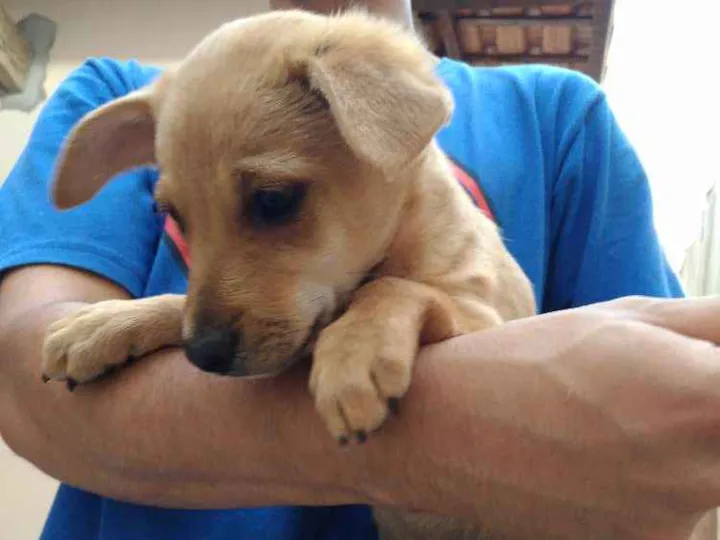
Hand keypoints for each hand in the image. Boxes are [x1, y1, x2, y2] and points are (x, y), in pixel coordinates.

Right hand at [379, 295, 719, 539]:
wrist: (453, 428)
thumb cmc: (535, 361)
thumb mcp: (633, 317)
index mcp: (704, 398)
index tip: (710, 370)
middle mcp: (700, 472)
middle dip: (710, 408)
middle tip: (669, 391)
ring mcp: (673, 524)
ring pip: (716, 474)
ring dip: (697, 445)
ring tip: (631, 422)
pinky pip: (687, 515)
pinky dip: (667, 483)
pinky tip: (617, 461)